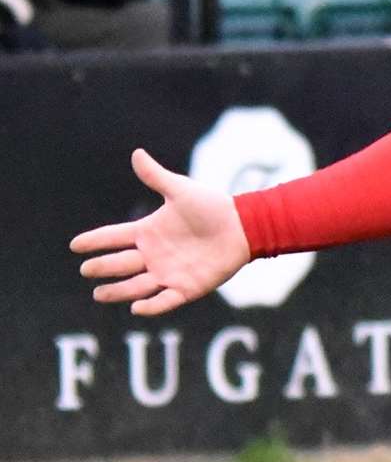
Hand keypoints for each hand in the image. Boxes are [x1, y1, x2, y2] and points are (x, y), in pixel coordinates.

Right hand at [70, 148, 251, 314]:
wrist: (244, 225)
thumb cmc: (213, 206)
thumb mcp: (181, 190)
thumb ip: (157, 176)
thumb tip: (137, 153)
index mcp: (148, 231)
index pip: (114, 237)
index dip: (94, 241)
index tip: (74, 245)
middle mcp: (153, 254)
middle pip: (119, 263)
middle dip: (102, 267)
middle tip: (87, 270)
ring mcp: (168, 272)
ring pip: (136, 286)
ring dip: (117, 291)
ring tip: (99, 294)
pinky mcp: (186, 288)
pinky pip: (164, 300)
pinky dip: (151, 306)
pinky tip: (137, 308)